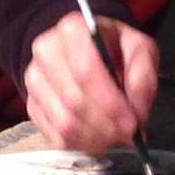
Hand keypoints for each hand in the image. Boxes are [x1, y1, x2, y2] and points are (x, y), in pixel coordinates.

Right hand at [20, 6, 159, 150]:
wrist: (88, 49)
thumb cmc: (115, 48)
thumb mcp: (139, 49)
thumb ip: (142, 75)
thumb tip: (137, 110)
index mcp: (72, 30)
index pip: (85, 70)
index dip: (109, 102)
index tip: (132, 121)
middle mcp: (45, 52)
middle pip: (74, 100)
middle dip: (106, 124)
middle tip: (130, 134)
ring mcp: (34, 80)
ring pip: (63, 122)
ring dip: (95, 137)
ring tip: (117, 137)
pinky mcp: (32, 105)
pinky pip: (54, 136)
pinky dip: (81, 144)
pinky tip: (99, 139)